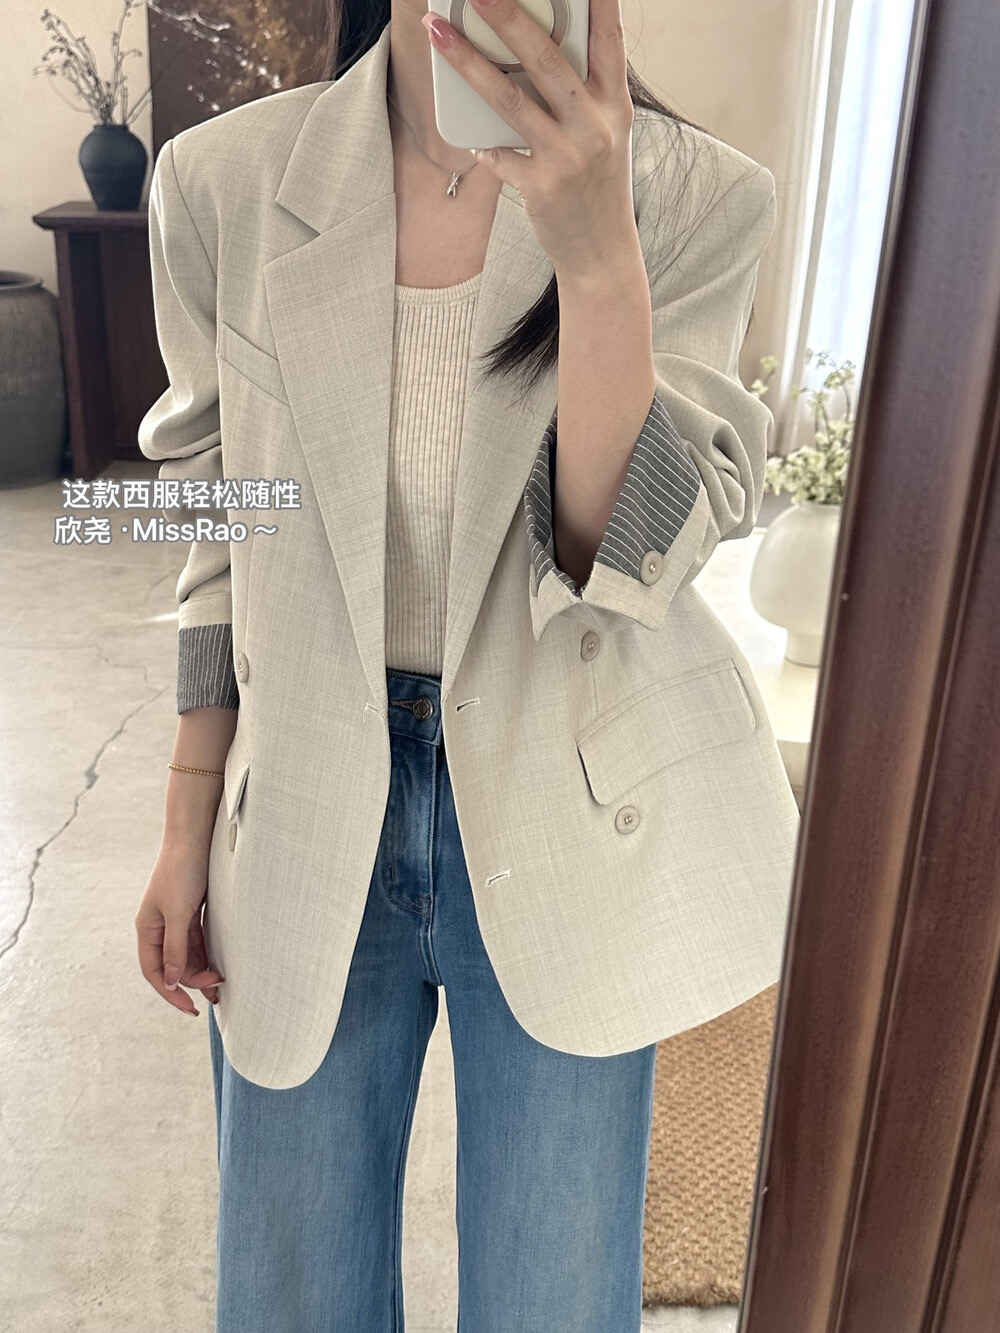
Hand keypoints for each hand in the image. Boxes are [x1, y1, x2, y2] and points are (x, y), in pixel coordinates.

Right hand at [135, 843, 225, 1015]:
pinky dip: (207, 955)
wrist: (196, 838)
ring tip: (221, 986)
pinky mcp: (192, 912)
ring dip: (202, 971)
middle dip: (192, 981)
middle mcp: (159, 927)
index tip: (189, 1008)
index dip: (169, 992)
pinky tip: (219, 965)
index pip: (154, 971)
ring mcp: (176, 920)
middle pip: (172, 966)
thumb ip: (175, 948)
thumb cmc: (182, 871)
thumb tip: (171, 981)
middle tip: (217, 988)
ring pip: (187, 956)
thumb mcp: (178, 913)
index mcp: (147, 929)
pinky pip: (198, 942)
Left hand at [421, 0, 638, 278]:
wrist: (603, 254)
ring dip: (468, 62)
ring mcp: (569, 157)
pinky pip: (498, 154)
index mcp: (616, 104)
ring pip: (509, 99)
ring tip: (437, 31)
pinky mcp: (542, 188)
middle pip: (546, 58)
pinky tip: (471, 139)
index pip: (609, 36)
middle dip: (508, 15)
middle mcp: (596, 125)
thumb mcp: (606, 134)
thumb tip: (532, 47)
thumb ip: (581, 93)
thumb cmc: (598, 186)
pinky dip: (482, 145)